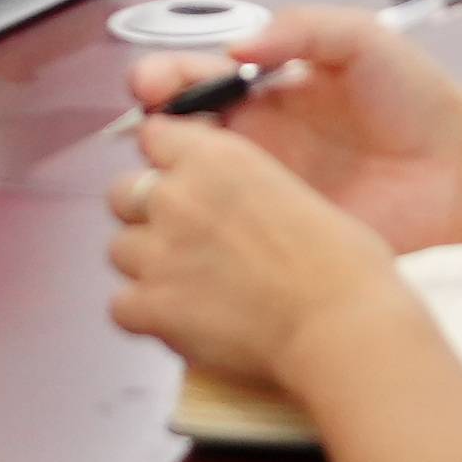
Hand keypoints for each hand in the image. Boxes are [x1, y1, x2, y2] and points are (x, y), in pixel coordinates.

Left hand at [107, 116, 412, 391]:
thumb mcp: (300, 194)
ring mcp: (158, 252)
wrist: (340, 325)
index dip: (167, 161)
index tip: (181, 180)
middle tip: (182, 241)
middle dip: (145, 215)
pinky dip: (144, 316)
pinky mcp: (151, 306)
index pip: (156, 136)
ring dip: (145, 267)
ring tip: (185, 288)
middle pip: (123, 193)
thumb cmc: (343, 265)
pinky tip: (179, 322)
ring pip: (118, 250)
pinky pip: (120, 307)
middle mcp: (178, 196)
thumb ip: (251, 191)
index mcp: (218, 158)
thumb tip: (243, 210)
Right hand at [126, 6, 461, 252]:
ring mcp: (264, 188)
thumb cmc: (418, 98)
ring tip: (168, 174)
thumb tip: (239, 45)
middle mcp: (254, 138)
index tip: (152, 82)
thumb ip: (301, 27)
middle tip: (151, 129)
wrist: (461, 166)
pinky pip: (230, 233)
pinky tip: (195, 221)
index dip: (163, 78)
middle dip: (150, 127)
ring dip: (167, 180)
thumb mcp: (360, 39)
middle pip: (176, 133)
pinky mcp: (282, 232)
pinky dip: (203, 228)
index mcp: (264, 88)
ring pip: (191, 185)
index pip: (192, 78)